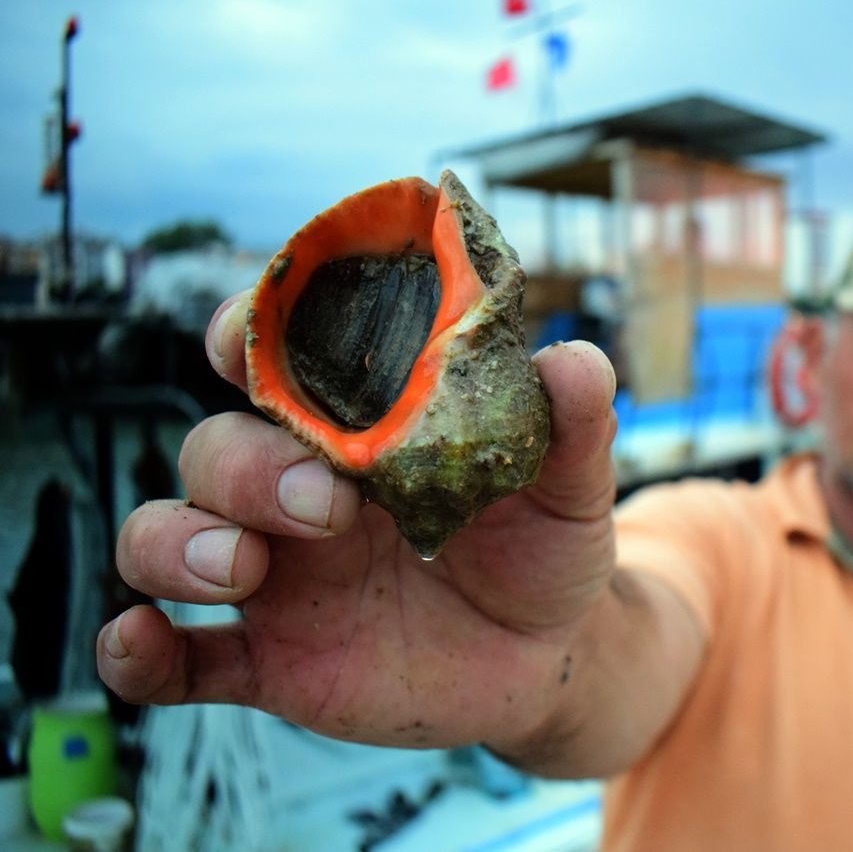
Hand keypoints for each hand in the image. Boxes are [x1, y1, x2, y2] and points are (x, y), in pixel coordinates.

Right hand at [98, 292, 618, 749]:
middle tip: (328, 503)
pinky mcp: (269, 661)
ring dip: (177, 541)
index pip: (272, 360)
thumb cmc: (544, 548)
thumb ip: (572, 426)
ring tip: (243, 567)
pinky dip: (138, 653)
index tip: (245, 336)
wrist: (549, 654)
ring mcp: (274, 577)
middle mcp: (296, 491)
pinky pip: (176, 661)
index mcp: (357, 430)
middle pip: (216, 447)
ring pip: (168, 535)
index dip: (241, 334)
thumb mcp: (569, 489)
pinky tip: (135, 646)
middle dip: (249, 464)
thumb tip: (573, 362)